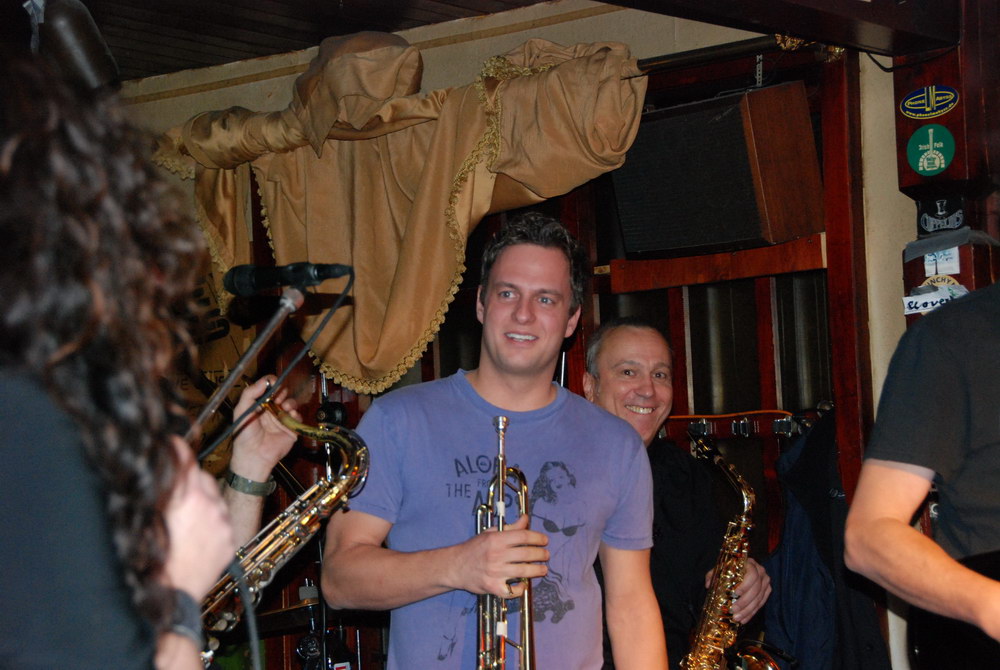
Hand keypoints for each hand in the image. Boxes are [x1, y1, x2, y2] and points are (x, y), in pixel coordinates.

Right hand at [163, 438, 235, 599]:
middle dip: (186, 481)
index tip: (170, 443)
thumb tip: (153, 468)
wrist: (169, 596)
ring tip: (182, 521)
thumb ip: (153, 488)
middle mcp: (209, 504)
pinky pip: (222, 519)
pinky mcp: (229, 539)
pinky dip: (211, 521)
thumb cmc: (150, 562)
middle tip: (172, 496)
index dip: (174, 447)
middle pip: (199, 476)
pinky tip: (194, 535)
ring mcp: (222, 522)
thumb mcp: (144, 517)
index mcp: (185, 496)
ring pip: (213, 498)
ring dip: (200, 502)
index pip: (183, 455)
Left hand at [229, 376, 297, 480]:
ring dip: (290, 402)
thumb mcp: (241, 410)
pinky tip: (290, 416)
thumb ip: (250, 393)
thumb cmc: (244, 435)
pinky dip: (296, 414)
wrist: (254, 455)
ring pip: (292, 403)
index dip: (272, 384)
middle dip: (282, 392)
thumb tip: (264, 381)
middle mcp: (271, 410)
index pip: (268, 388)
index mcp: (259, 404)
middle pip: (282, 393)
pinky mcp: (291, 428)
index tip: (273, 383)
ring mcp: (281, 418)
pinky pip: (298, 417)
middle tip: (279, 395)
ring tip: (285, 406)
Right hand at [455, 514, 548, 598]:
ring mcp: (495, 572)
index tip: (544, 540)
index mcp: (496, 539)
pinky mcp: (492, 586)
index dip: (537, 537)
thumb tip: (525, 519)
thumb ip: (510, 528)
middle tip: (546, 555)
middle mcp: (496, 555)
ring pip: (523, 571)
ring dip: (537, 571)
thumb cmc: (474, 549)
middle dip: (541, 554)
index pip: (523, 536)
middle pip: (526, 553)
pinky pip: (511, 590)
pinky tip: (523, 585)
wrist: (455, 566)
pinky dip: (519, 589)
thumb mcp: (490, 533)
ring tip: (543, 569)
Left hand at [705, 558, 771, 623]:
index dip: (745, 585)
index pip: (752, 575)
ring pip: (759, 598)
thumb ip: (712, 575)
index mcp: (750, 563)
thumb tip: (707, 585)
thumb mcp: (720, 569)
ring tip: (737, 618)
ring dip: (748, 610)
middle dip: (744, 602)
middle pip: (756, 589)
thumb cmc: (729, 568)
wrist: (741, 568)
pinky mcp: (767, 590)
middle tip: (734, 611)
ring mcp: (765, 581)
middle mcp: (761, 571)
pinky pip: (761, 603)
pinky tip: (744, 619)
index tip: (735, 593)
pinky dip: (752, 612)